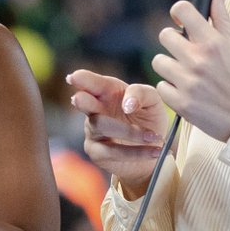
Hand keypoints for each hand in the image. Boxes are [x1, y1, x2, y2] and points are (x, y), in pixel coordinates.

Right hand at [66, 68, 168, 197]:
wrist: (154, 148)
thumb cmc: (148, 119)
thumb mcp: (152, 101)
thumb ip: (141, 93)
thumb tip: (127, 103)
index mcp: (107, 92)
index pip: (92, 83)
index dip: (83, 79)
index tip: (75, 77)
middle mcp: (96, 110)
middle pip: (84, 103)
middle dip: (81, 100)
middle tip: (78, 98)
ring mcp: (93, 131)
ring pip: (101, 127)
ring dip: (129, 132)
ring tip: (153, 136)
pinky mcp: (97, 153)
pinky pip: (111, 152)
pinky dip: (135, 152)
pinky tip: (154, 151)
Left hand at [151, 0, 229, 142]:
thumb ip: (221, 15)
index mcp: (213, 42)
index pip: (181, 10)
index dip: (179, 14)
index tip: (182, 23)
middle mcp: (197, 59)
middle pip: (164, 35)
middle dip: (174, 43)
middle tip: (187, 53)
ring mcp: (187, 82)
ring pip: (159, 62)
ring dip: (170, 67)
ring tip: (188, 75)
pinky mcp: (180, 104)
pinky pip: (161, 87)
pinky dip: (171, 90)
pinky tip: (188, 92)